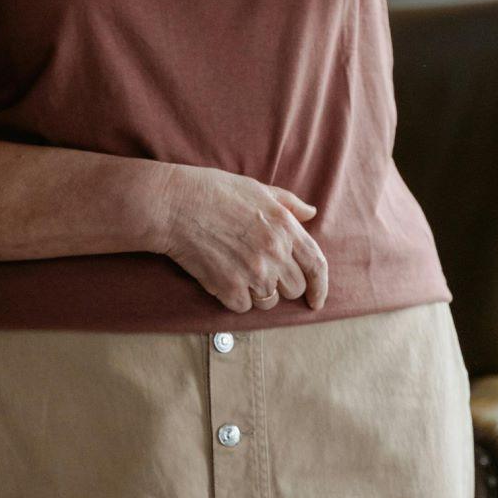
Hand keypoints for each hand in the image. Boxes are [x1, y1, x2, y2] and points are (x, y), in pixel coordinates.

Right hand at [157, 165, 328, 313]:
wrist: (176, 205)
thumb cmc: (216, 192)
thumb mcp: (259, 189)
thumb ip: (289, 204)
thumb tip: (311, 213)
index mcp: (285, 227)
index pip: (317, 265)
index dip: (320, 287)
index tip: (316, 301)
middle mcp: (274, 252)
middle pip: (293, 288)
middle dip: (281, 284)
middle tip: (260, 270)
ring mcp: (252, 273)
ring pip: (268, 301)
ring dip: (258, 293)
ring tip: (238, 269)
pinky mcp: (228, 288)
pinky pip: (242, 307)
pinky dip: (235, 298)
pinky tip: (223, 276)